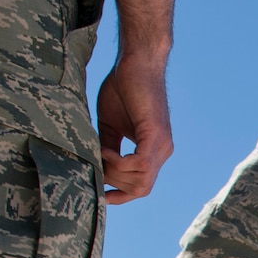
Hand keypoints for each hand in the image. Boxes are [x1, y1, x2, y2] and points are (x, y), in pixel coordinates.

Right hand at [96, 52, 173, 203]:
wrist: (137, 62)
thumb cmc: (123, 89)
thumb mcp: (110, 125)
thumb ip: (107, 147)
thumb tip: (96, 167)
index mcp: (152, 152)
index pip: (141, 187)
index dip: (120, 195)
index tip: (99, 194)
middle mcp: (161, 152)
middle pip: (140, 189)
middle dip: (114, 184)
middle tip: (97, 165)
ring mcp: (161, 145)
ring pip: (140, 181)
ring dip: (114, 173)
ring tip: (100, 154)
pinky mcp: (155, 134)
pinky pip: (140, 164)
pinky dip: (120, 163)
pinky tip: (107, 151)